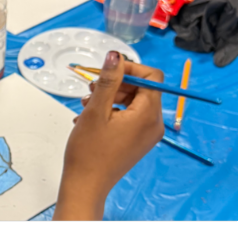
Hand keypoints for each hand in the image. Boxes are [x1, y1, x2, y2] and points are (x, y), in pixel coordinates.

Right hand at [58, 54, 162, 218]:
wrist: (86, 185)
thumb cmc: (88, 152)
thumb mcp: (95, 110)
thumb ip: (107, 80)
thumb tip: (115, 55)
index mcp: (148, 115)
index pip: (152, 77)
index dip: (130, 68)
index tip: (107, 70)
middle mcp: (154, 124)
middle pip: (143, 89)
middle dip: (118, 84)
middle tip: (92, 88)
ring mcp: (147, 134)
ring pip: (135, 103)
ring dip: (112, 98)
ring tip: (87, 105)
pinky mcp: (138, 141)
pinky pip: (131, 117)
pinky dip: (114, 112)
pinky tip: (92, 118)